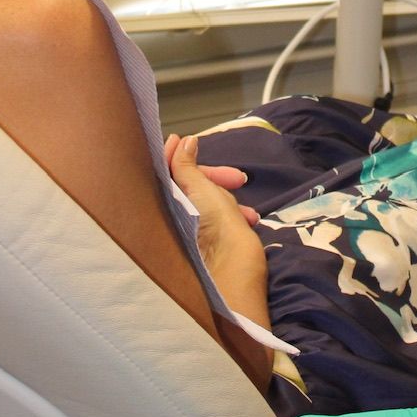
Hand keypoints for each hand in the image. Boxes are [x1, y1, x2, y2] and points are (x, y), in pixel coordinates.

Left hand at [166, 134, 266, 291]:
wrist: (233, 277)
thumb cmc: (217, 232)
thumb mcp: (202, 191)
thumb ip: (187, 167)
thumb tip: (182, 142)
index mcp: (167, 202)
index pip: (166, 169)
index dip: (177, 152)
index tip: (188, 140)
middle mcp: (171, 216)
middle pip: (191, 184)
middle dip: (217, 179)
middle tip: (240, 179)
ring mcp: (187, 230)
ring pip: (208, 202)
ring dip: (229, 199)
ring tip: (249, 212)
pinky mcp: (203, 242)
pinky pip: (216, 218)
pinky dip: (232, 215)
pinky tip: (248, 221)